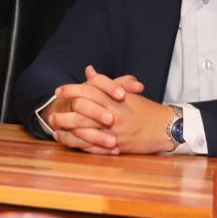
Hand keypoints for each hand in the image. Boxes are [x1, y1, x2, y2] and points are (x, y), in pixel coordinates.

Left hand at [46, 67, 173, 154]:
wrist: (165, 129)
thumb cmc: (146, 111)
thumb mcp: (128, 93)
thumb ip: (106, 83)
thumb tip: (89, 71)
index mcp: (117, 99)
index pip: (91, 90)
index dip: (73, 89)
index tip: (59, 90)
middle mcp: (113, 114)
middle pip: (83, 109)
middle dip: (65, 108)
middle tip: (51, 107)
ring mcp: (113, 131)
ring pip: (84, 128)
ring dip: (65, 126)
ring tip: (53, 123)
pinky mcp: (113, 146)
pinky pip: (89, 145)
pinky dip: (73, 141)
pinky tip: (62, 137)